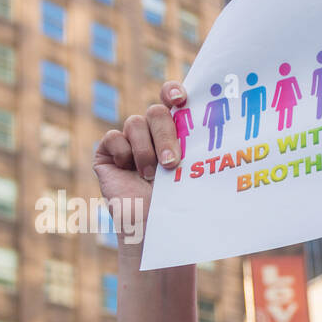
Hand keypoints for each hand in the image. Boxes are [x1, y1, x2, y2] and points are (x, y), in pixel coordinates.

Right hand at [92, 80, 186, 255]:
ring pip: (135, 122)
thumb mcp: (194, 173)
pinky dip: (124, 153)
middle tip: (172, 163)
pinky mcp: (107, 152)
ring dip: (146, 151)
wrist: (155, 230)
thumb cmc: (181, 205)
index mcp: (177, 132)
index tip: (180, 99)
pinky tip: (130, 173)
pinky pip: (113, 138)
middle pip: (156, 112)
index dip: (173, 92)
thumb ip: (196, 148)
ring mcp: (130, 141)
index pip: (173, 99)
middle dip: (165, 135)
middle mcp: (153, 133)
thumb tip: (213, 127)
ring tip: (152, 177)